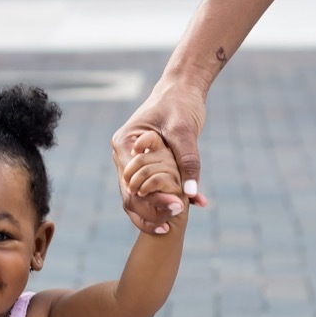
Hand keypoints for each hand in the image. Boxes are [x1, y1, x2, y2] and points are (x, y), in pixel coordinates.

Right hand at [112, 78, 207, 233]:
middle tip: (175, 221)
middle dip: (151, 212)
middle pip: (130, 196)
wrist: (183, 89)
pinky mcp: (146, 167)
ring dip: (154, 213)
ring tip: (172, 227)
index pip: (130, 183)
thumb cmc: (180, 103)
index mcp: (125, 145)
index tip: (176, 207)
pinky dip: (165, 201)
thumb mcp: (184, 131)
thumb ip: (188, 161)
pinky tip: (185, 208)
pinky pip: (151, 190)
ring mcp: (133, 163)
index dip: (150, 201)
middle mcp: (124, 157)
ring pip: (136, 198)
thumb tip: (191, 195)